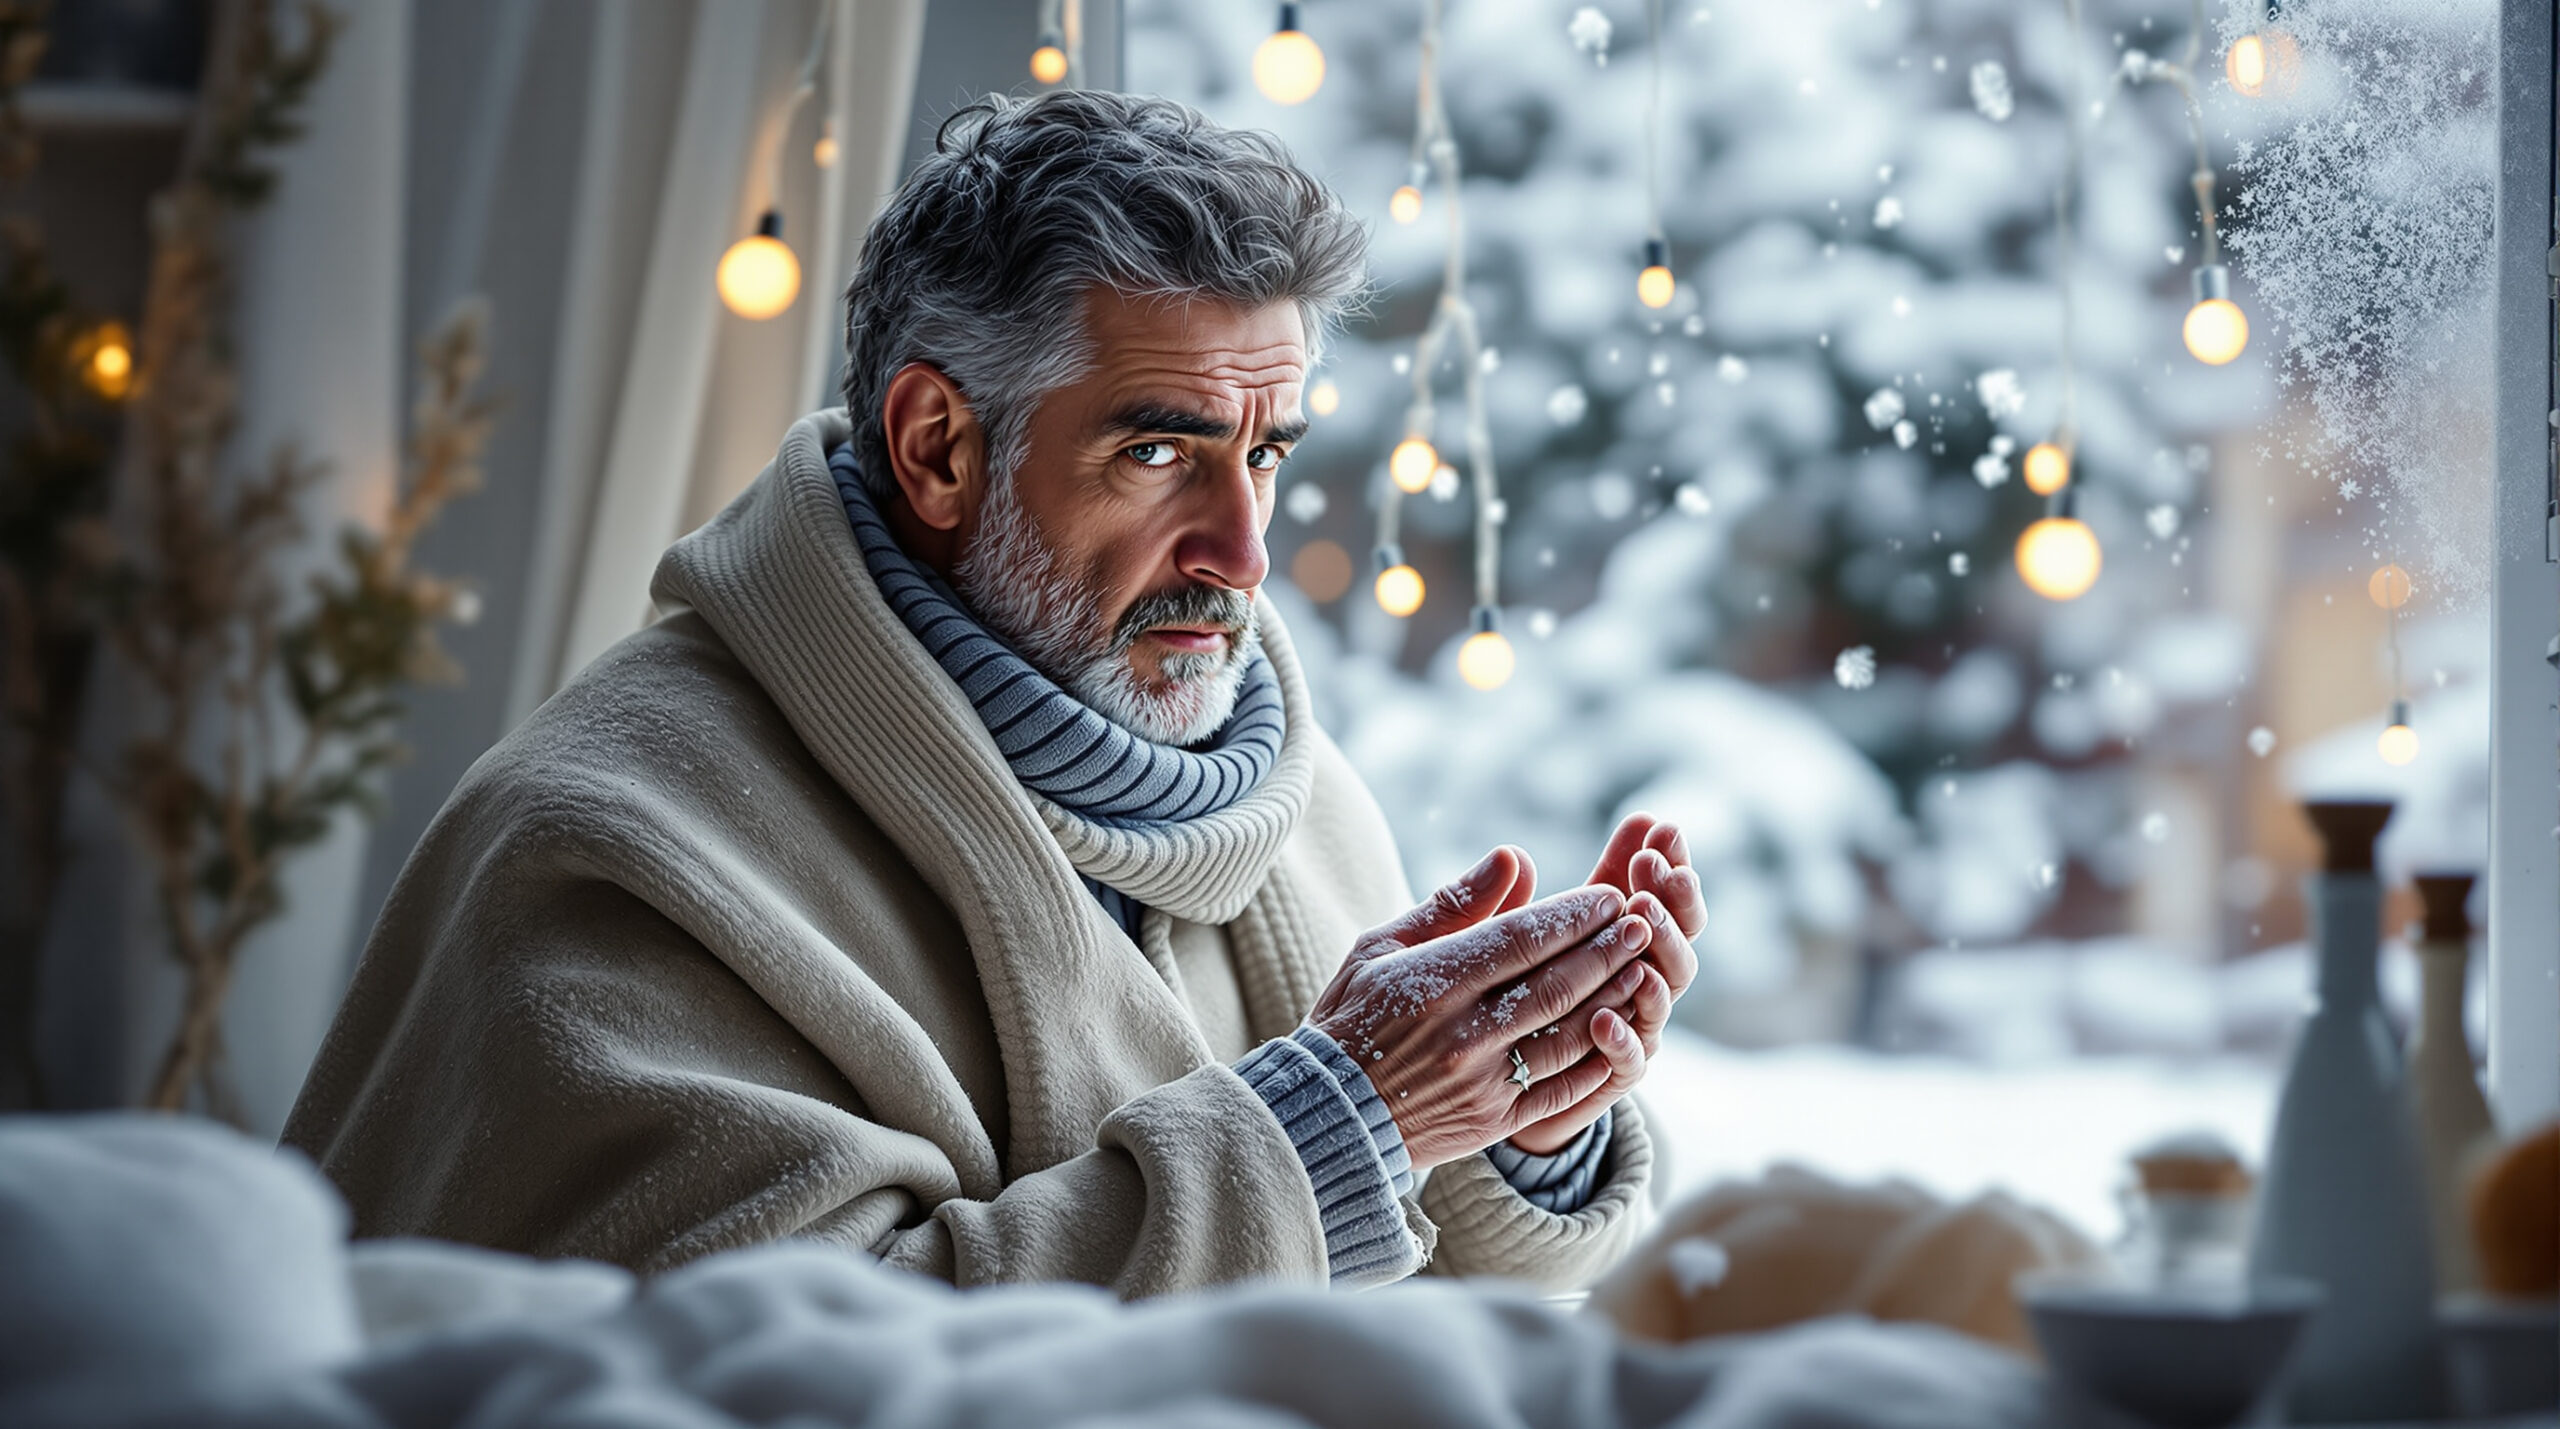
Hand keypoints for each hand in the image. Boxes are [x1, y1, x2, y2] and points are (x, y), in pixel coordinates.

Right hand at [1307, 846, 1657, 1171]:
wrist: (1328, 1113)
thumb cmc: (1353, 1015)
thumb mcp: (1383, 946)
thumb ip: (1452, 903)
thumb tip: (1514, 857)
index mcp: (1433, 983)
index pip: (1520, 940)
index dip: (1573, 916)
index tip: (1609, 896)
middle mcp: (1462, 1033)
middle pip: (1555, 985)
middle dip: (1607, 950)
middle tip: (1644, 922)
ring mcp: (1482, 1081)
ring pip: (1567, 1035)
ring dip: (1613, 999)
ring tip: (1644, 968)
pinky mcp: (1495, 1119)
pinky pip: (1561, 1087)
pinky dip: (1597, 1057)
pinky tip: (1620, 1029)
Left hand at [1504, 813, 1707, 1154]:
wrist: (1492, 1091)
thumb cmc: (1499, 1004)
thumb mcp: (1502, 949)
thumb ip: (1516, 905)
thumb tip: (1511, 854)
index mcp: (1615, 937)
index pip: (1654, 890)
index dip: (1662, 858)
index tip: (1656, 824)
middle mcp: (1635, 978)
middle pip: (1677, 932)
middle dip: (1671, 896)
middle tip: (1654, 867)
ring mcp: (1631, 1026)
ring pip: (1665, 987)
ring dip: (1659, 951)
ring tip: (1640, 920)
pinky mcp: (1612, 1076)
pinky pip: (1630, 1058)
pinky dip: (1623, 1036)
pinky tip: (1604, 1015)